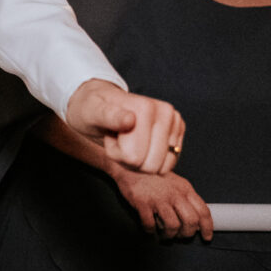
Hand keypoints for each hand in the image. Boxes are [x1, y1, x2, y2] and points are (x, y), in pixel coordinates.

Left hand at [65, 78, 183, 174]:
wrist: (100, 102)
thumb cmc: (92, 110)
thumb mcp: (92, 113)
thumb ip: (110, 117)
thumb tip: (130, 120)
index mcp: (146, 108)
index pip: (135, 157)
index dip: (115, 153)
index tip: (109, 135)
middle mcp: (166, 113)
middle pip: (150, 166)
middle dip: (128, 159)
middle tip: (117, 139)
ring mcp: (174, 122)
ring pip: (160, 168)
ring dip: (138, 161)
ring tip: (126, 141)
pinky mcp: (178, 132)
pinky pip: (167, 165)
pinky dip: (149, 160)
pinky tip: (138, 144)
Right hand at [109, 167, 212, 240]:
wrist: (130, 164)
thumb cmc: (153, 175)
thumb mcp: (175, 182)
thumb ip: (185, 197)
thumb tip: (194, 218)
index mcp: (185, 189)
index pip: (203, 211)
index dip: (207, 227)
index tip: (206, 237)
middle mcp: (174, 194)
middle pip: (191, 221)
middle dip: (187, 234)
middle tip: (181, 236)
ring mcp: (158, 199)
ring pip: (173, 226)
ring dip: (170, 235)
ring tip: (165, 235)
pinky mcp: (142, 203)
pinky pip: (150, 224)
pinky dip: (151, 231)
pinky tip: (150, 229)